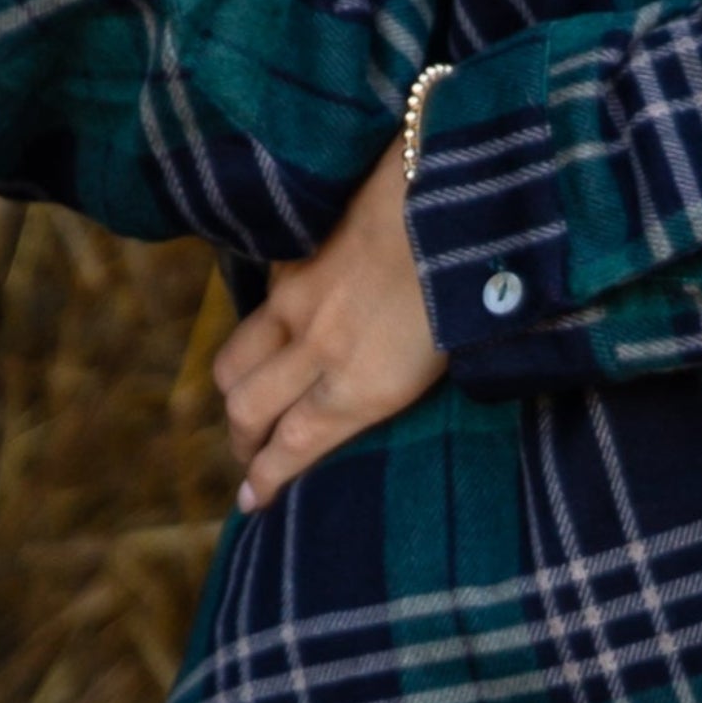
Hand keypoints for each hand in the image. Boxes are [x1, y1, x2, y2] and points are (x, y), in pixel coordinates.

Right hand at [216, 134, 449, 508]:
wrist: (451, 201)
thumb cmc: (468, 290)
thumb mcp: (443, 365)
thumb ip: (385, 390)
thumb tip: (354, 413)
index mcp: (365, 388)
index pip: (292, 447)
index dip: (265, 479)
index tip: (251, 501)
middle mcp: (320, 352)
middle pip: (248, 411)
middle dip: (242, 444)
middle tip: (249, 456)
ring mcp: (298, 304)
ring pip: (233, 364)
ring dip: (233, 393)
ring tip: (243, 405)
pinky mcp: (293, 263)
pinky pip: (257, 309)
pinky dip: (258, 333)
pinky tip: (273, 335)